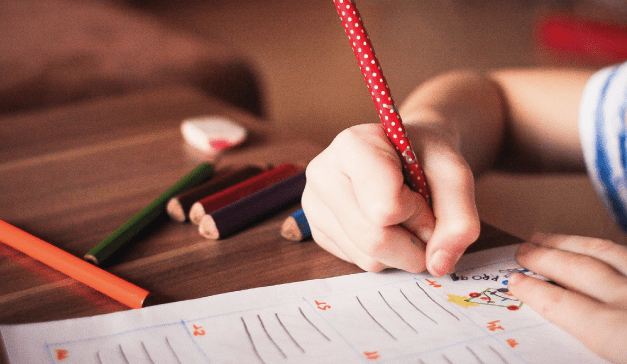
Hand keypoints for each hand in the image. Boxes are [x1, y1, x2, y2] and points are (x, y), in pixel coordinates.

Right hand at [301, 123, 478, 274]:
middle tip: (423, 217)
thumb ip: (459, 219)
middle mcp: (323, 173)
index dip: (418, 211)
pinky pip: (358, 263)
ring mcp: (314, 205)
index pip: (386, 208)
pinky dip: (385, 254)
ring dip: (401, 250)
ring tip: (402, 217)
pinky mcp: (317, 231)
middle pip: (375, 240)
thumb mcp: (455, 175)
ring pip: (368, 258)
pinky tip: (384, 225)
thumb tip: (438, 265)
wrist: (406, 154)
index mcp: (352, 145)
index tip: (423, 193)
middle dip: (414, 241)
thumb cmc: (426, 158)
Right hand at [508, 233, 626, 362]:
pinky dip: (607, 248)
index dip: (533, 291)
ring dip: (570, 243)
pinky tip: (599, 249)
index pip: (561, 304)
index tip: (514, 281)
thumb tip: (565, 328)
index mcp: (618, 333)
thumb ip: (593, 342)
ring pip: (606, 252)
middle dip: (544, 257)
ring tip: (547, 238)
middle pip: (579, 269)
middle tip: (522, 250)